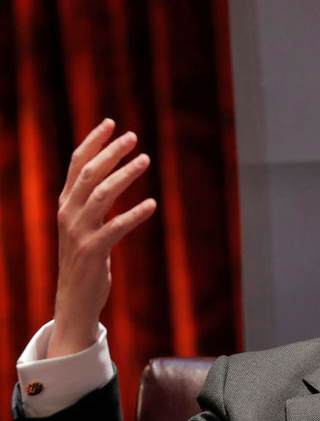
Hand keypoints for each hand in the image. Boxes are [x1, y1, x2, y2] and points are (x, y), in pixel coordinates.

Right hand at [48, 119, 155, 357]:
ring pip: (101, 195)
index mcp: (65, 203)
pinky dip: (134, 215)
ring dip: (125, 175)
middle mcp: (68, 213)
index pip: (75, 164)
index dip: (93, 142)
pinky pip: (115, 228)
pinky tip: (152, 204)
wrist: (74, 298)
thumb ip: (88, 200)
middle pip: (88, 174)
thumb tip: (105, 172)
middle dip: (111, 153)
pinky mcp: (93, 251)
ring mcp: (79, 233)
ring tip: (146, 160)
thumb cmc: (84, 258)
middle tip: (134, 137)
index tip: (111, 123)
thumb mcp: (81, 224)